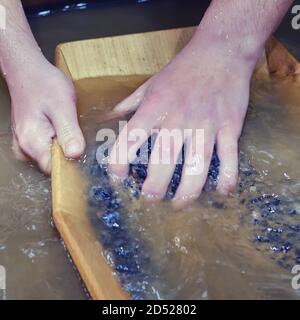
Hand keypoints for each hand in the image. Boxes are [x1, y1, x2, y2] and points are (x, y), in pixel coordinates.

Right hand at [9, 59, 84, 173]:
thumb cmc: (43, 84)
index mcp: (32, 142)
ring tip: (70, 129)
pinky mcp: (30, 140)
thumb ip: (69, 133)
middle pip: (53, 165)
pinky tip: (63, 129)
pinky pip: (47, 149)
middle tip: (78, 134)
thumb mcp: (63, 106)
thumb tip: (75, 155)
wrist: (27, 70)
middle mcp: (24, 148)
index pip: (54, 170)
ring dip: (64, 147)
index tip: (84, 155)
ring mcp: (25, 144)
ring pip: (51, 157)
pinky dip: (58, 143)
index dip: (71, 166)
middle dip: (69, 154)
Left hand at [109, 39, 253, 207]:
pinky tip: (220, 193)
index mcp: (154, 108)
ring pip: (197, 165)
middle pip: (164, 160)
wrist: (221, 52)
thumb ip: (129, 104)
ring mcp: (206, 125)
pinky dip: (226, 179)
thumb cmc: (182, 70)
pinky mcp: (229, 127)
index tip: (117, 179)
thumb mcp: (150, 84)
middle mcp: (178, 119)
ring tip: (178, 205)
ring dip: (187, 192)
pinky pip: (229, 158)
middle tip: (149, 201)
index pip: (130, 140)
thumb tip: (109, 119)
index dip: (119, 163)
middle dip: (154, 188)